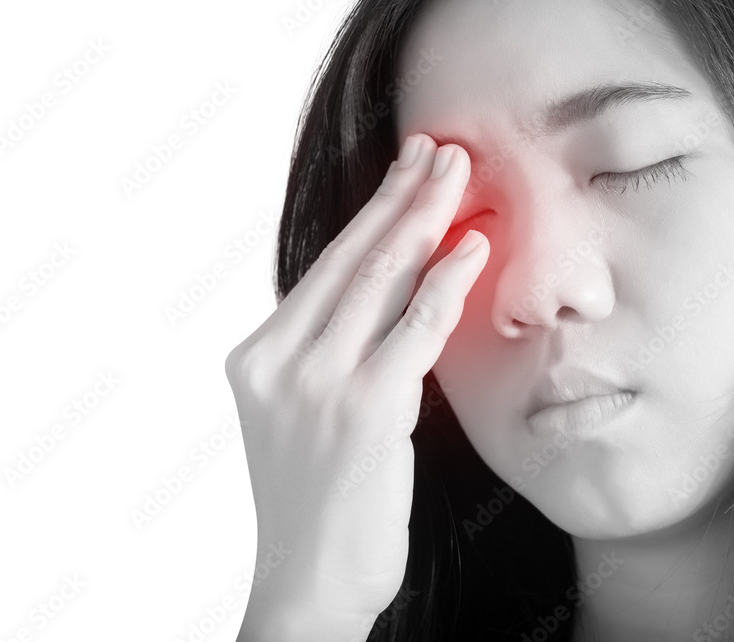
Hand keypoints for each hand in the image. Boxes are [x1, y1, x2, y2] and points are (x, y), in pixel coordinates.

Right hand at [225, 134, 488, 637]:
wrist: (308, 582)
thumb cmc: (318, 502)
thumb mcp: (305, 414)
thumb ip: (331, 353)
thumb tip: (389, 293)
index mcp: (259, 356)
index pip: (327, 266)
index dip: (372, 212)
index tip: (405, 170)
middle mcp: (278, 360)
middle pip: (354, 258)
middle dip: (402, 197)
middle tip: (442, 151)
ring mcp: (316, 383)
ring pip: (381, 280)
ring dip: (428, 220)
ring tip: (461, 176)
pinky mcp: (362, 410)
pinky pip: (413, 329)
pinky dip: (447, 283)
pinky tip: (474, 247)